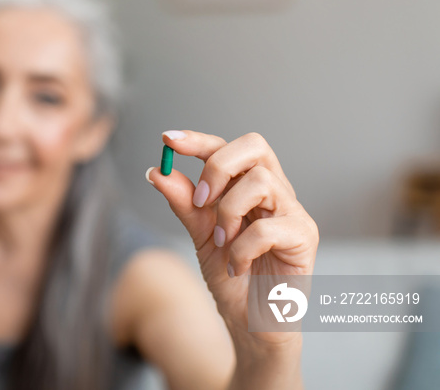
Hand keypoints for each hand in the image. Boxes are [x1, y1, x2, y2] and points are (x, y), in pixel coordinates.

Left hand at [146, 130, 318, 347]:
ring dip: (228, 213)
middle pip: (254, 146)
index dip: (198, 140)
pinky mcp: (304, 238)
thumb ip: (184, 204)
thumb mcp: (200, 237)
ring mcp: (293, 212)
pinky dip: (241, 249)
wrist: (251, 324)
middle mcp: (275, 192)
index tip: (167, 139)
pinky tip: (235, 266)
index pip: (227, 148)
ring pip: (260, 181)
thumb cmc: (232, 278)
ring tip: (221, 242)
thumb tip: (158, 171)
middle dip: (218, 166)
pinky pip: (267, 229)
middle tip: (200, 200)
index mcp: (249, 187)